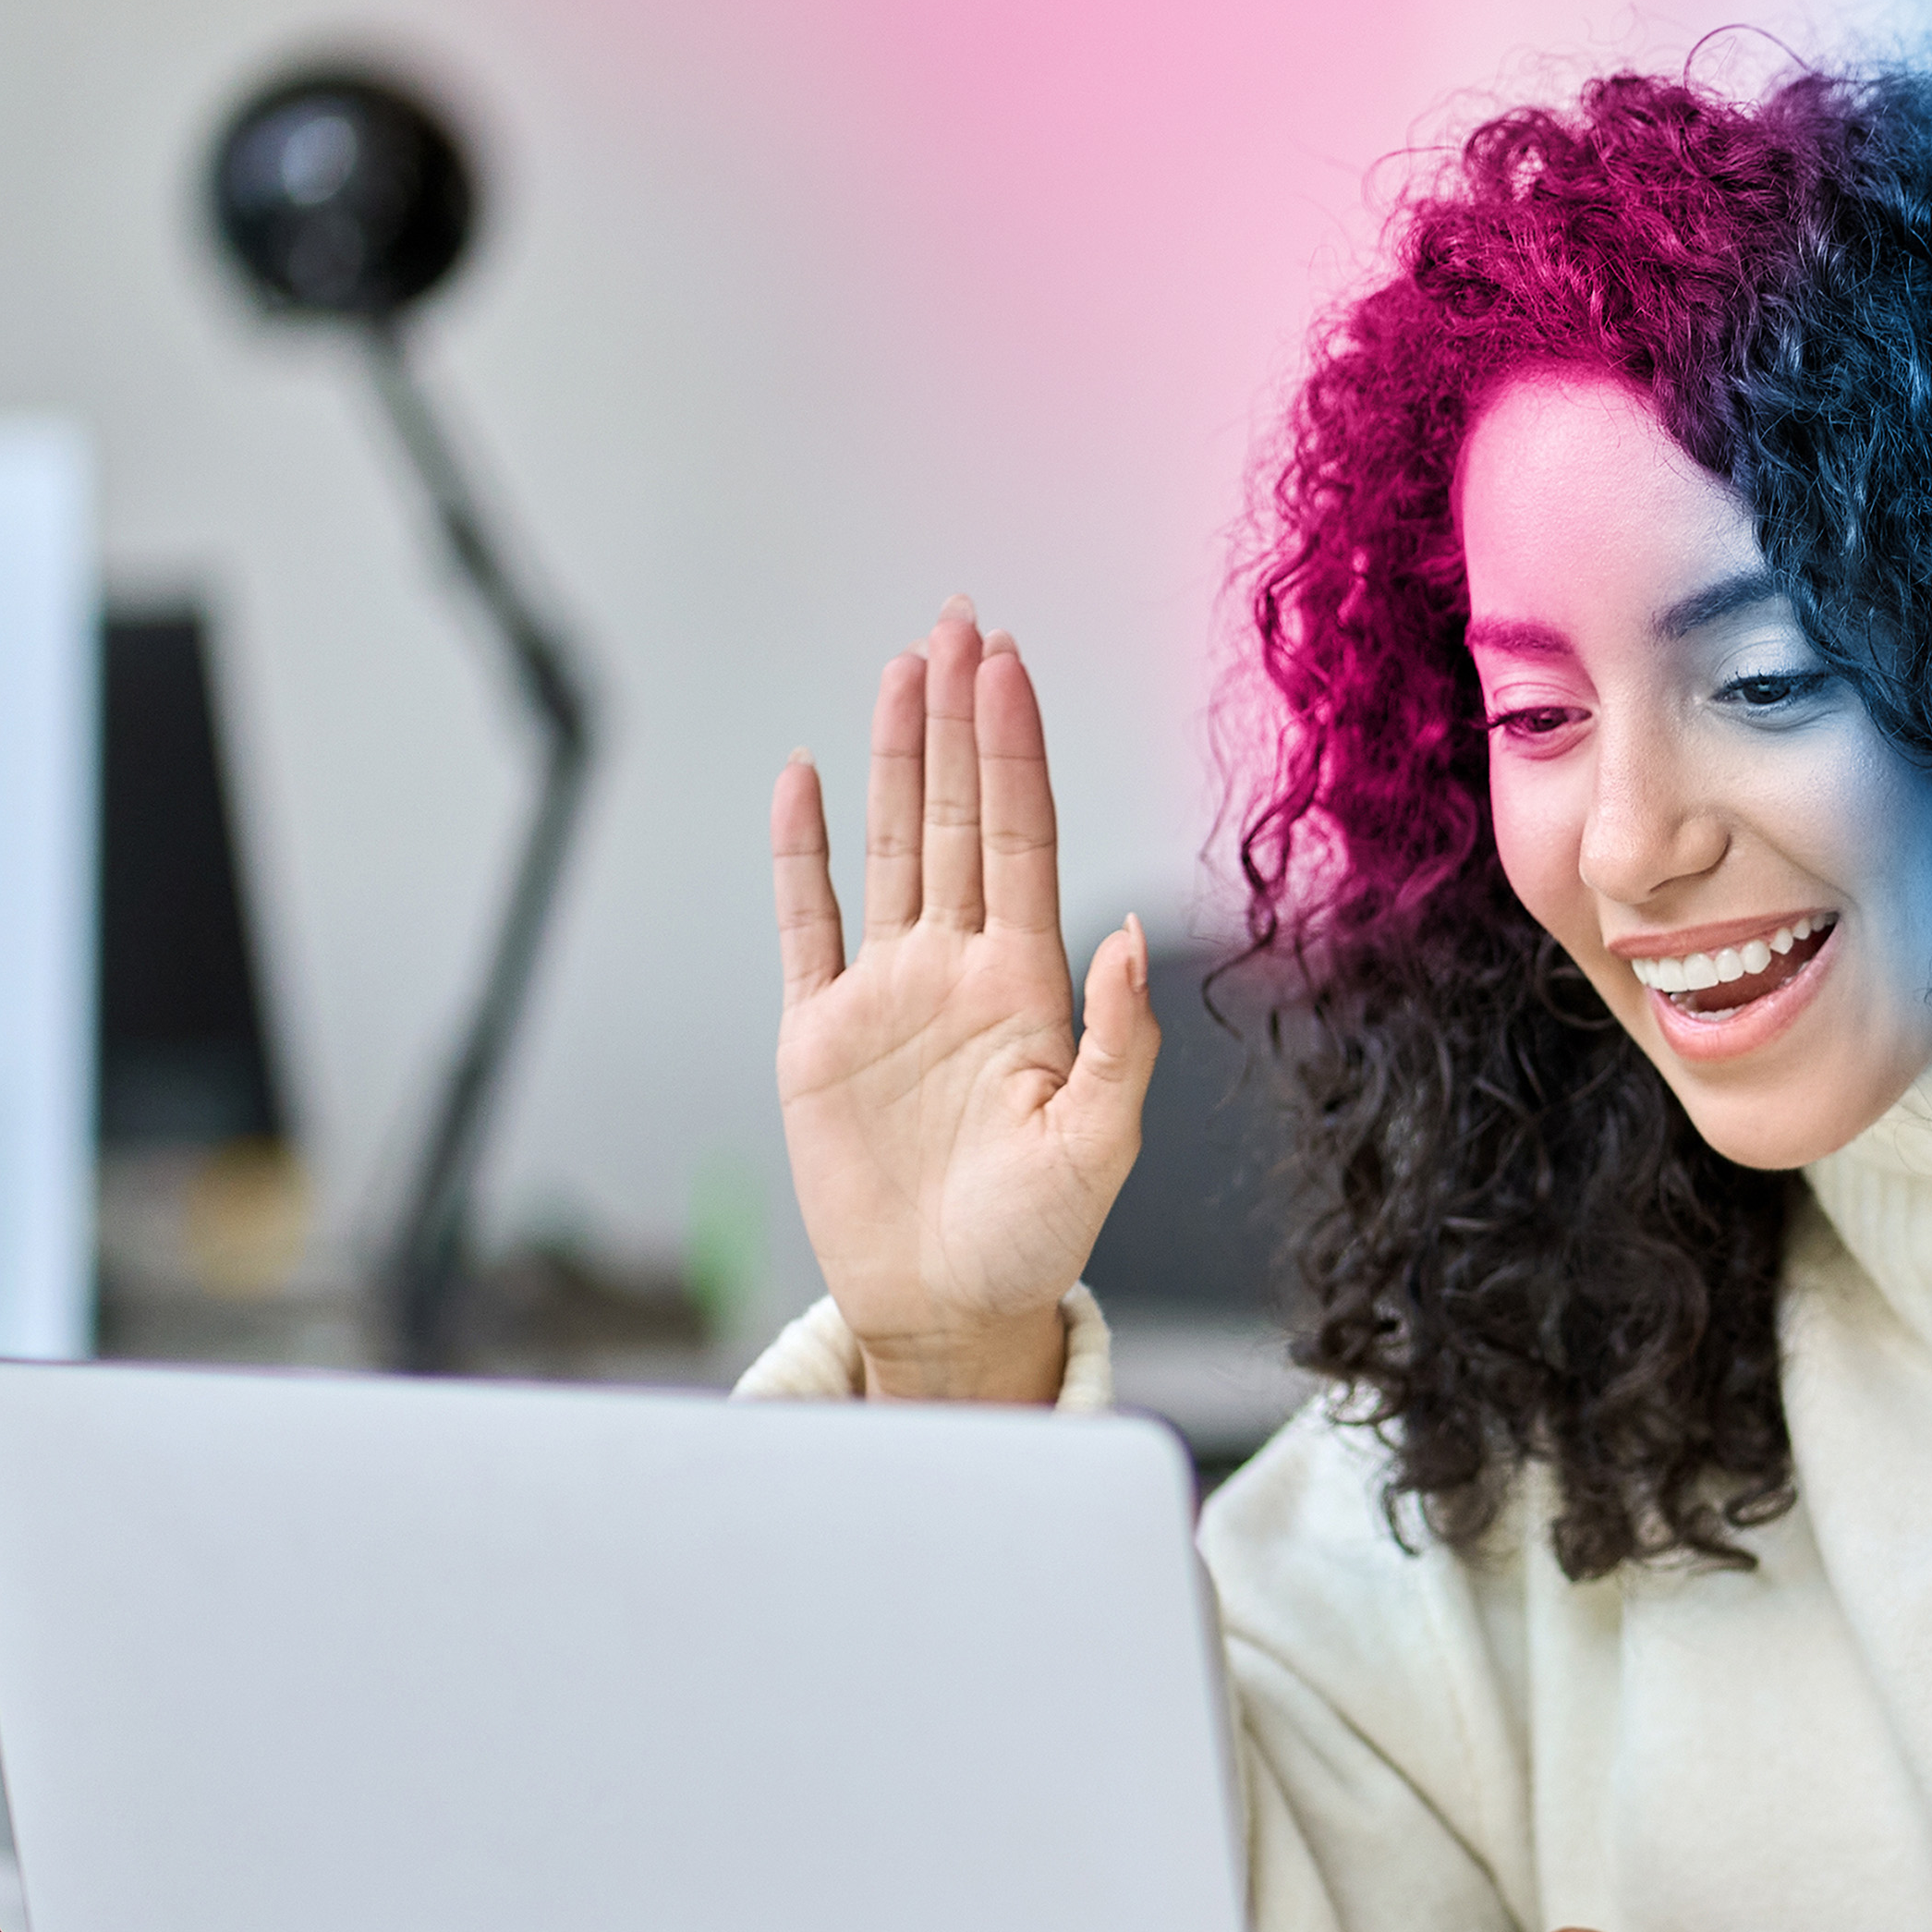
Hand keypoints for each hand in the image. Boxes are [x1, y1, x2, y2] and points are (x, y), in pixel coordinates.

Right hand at [768, 598, 1156, 1402]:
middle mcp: (959, 970)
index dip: (1014, 751)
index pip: (1021, 839)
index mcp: (1029, 987)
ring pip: (889, 846)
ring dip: (892, 758)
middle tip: (961, 622)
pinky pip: (806, 923)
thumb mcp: (1096, 1148)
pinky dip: (801, 852)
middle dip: (960, 719)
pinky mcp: (819, 1035)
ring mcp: (887, 995)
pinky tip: (803, 779)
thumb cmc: (1033, 1241)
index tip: (1010, 666)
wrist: (948, 1309)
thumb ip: (1119, 1044)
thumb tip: (1130, 940)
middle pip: (955, 815)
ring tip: (904, 669)